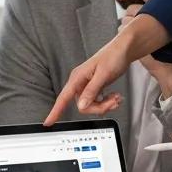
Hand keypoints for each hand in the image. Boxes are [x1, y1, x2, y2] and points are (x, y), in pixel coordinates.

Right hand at [44, 2, 168, 124]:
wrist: (124, 50)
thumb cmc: (113, 56)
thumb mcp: (103, 74)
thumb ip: (91, 90)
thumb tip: (81, 105)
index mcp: (78, 77)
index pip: (63, 97)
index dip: (55, 111)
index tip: (48, 122)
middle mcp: (80, 82)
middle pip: (83, 106)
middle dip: (99, 107)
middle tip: (112, 101)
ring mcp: (87, 85)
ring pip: (91, 105)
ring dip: (105, 105)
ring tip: (116, 98)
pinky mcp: (95, 87)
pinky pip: (97, 101)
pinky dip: (106, 102)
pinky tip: (114, 96)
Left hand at [120, 0, 171, 97]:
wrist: (171, 64)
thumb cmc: (167, 45)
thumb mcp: (163, 24)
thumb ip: (152, 14)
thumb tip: (134, 10)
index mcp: (163, 6)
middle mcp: (153, 11)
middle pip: (131, 8)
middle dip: (129, 17)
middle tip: (134, 24)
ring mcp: (143, 23)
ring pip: (125, 20)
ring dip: (127, 28)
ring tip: (138, 38)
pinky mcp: (134, 34)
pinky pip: (121, 30)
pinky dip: (123, 37)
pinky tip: (133, 43)